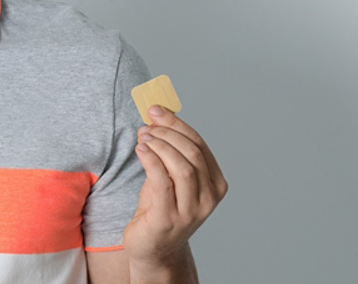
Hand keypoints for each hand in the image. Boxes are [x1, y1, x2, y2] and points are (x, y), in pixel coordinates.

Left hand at [123, 105, 227, 274]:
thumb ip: (171, 151)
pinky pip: (162, 180)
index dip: (177, 124)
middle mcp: (209, 198)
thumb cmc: (161, 207)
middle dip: (167, 133)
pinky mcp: (169, 218)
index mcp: (216, 184)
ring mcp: (191, 211)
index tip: (156, 110)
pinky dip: (151, 159)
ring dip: (159, 145)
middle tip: (147, 125)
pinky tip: (141, 150)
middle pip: (192, 153)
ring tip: (142, 138)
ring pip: (181, 166)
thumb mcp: (171, 176)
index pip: (200, 145)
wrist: (153, 247)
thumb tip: (159, 113)